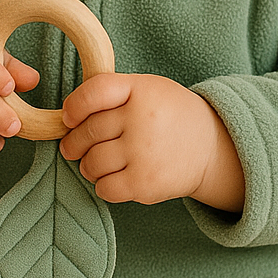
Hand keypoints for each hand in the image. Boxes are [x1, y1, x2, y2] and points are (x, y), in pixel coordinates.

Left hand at [59, 73, 244, 211]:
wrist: (211, 148)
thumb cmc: (169, 116)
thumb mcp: (148, 89)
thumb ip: (111, 93)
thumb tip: (66, 117)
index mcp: (142, 90)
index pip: (94, 92)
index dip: (74, 106)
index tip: (69, 117)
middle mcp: (143, 120)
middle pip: (87, 132)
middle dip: (74, 143)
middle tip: (75, 147)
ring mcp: (144, 153)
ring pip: (91, 163)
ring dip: (88, 166)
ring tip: (97, 162)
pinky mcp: (146, 183)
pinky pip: (104, 188)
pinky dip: (103, 186)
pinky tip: (114, 177)